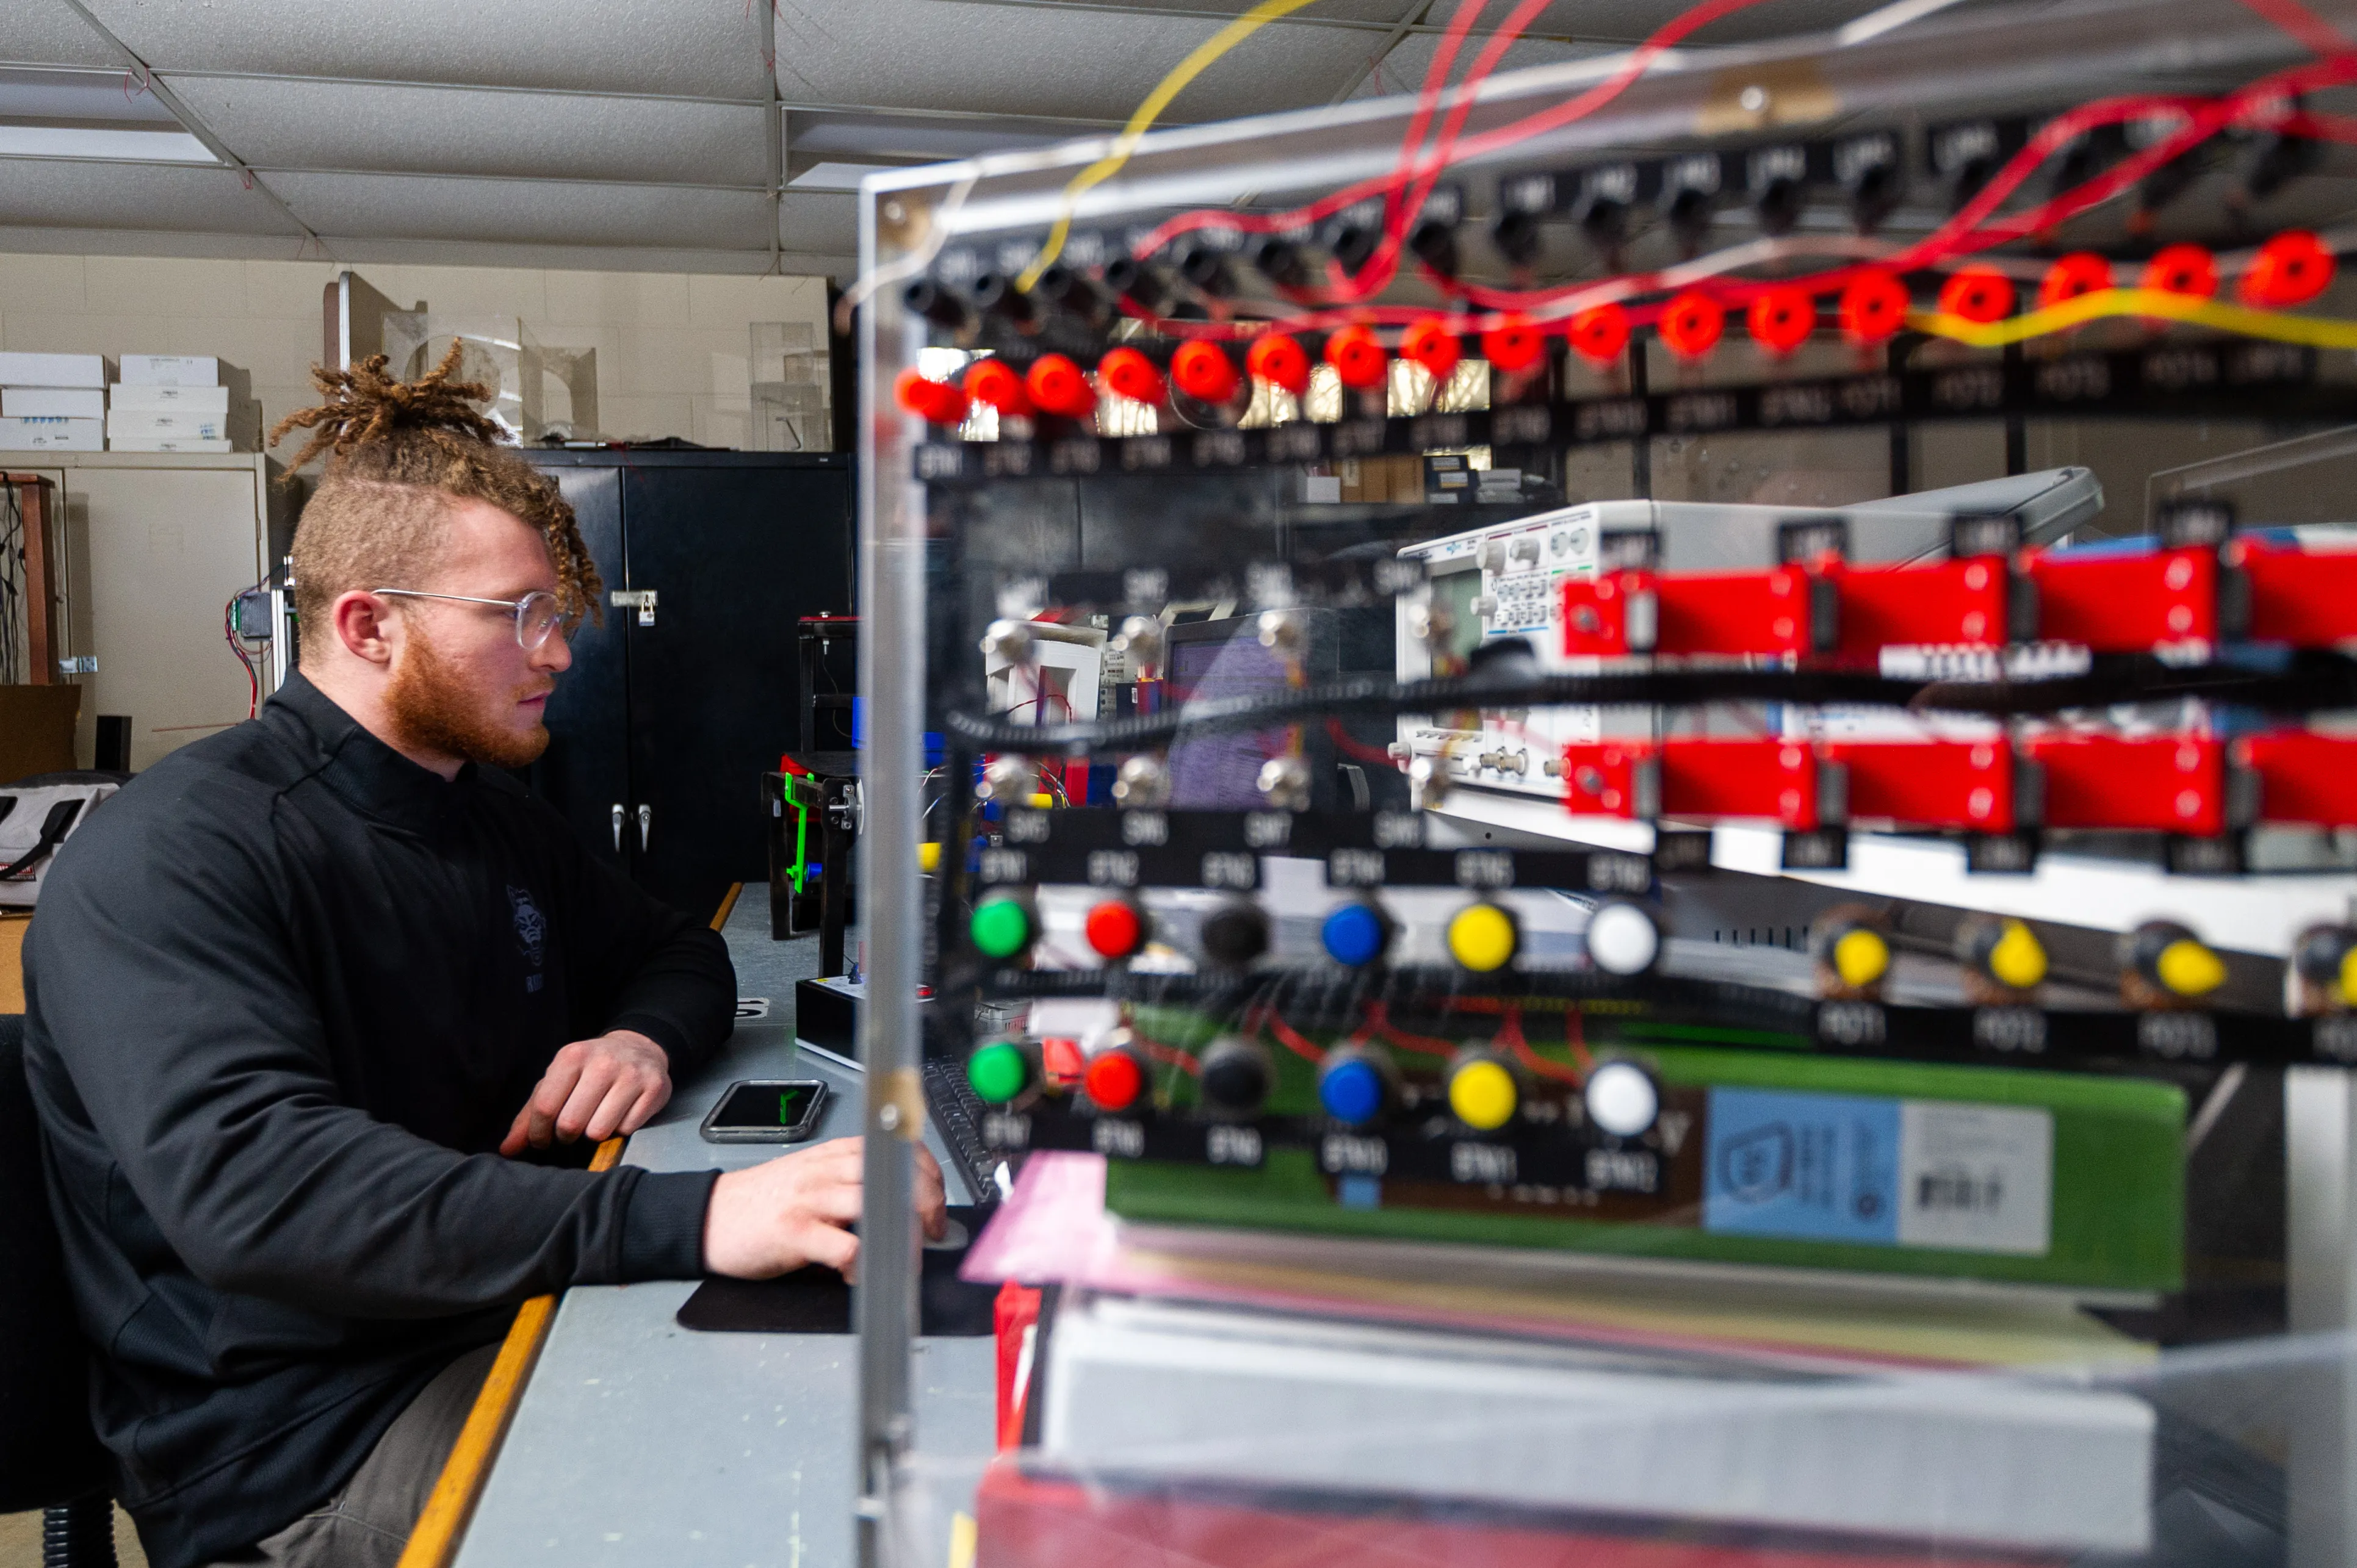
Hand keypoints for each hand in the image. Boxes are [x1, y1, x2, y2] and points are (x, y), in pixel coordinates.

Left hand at [499, 1029, 672, 1155]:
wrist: (638, 1048)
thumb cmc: (589, 1070)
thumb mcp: (557, 1082)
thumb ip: (530, 1115)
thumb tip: (507, 1150)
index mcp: (572, 1056)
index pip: (546, 1107)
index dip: (538, 1133)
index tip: (542, 1139)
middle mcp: (603, 1062)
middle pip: (571, 1123)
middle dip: (566, 1136)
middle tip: (571, 1130)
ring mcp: (632, 1074)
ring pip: (600, 1131)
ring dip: (594, 1134)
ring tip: (595, 1120)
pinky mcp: (654, 1088)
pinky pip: (627, 1129)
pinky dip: (620, 1129)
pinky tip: (619, 1114)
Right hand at [702, 1137, 949, 1281]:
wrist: (709, 1216)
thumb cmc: (764, 1202)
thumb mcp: (813, 1178)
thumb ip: (852, 1183)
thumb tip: (906, 1204)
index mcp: (835, 1155)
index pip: (897, 1149)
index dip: (928, 1174)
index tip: (938, 1200)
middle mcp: (826, 1171)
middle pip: (894, 1171)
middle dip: (925, 1201)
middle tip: (933, 1233)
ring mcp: (810, 1198)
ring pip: (874, 1202)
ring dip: (901, 1233)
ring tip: (906, 1257)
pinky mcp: (792, 1230)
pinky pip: (842, 1243)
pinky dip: (859, 1261)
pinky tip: (857, 1272)